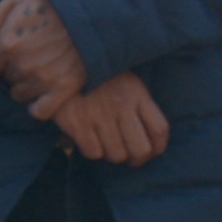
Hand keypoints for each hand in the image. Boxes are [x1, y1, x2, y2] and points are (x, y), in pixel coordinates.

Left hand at [0, 0, 84, 114]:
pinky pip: (39, 111)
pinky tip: (45, 93)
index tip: (13, 53)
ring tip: (40, 70)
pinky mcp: (62, 90)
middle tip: (32, 58)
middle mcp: (22, 65)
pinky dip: (39, 106)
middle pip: (7, 79)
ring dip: (26, 87)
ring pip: (20, 95)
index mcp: (8, 43)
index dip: (1, 60)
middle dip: (15, 70)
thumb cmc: (54, 2)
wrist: (93, 11)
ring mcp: (42, 80)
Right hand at [48, 74, 169, 168]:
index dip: (158, 148)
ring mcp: (99, 115)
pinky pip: (94, 153)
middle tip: (130, 158)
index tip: (152, 151)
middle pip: (141, 149)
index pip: (160, 129)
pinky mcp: (78, 123)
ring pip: (117, 155)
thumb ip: (139, 105)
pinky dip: (93, 151)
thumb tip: (150, 138)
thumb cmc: (98, 76)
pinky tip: (90, 139)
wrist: (61, 62)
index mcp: (137, 93)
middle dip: (137, 160)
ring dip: (113, 155)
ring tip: (107, 145)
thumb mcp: (126, 81)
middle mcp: (121, 105)